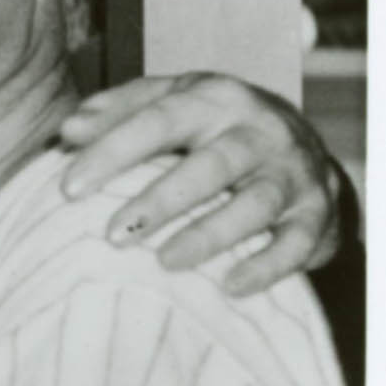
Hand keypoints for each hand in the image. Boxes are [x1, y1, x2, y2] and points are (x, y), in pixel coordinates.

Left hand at [56, 70, 346, 293]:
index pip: (159, 119)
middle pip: (212, 164)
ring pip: (255, 204)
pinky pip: (296, 243)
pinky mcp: (317, 214)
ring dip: (210, 235)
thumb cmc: (214, 128)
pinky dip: (267, 266)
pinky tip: (231, 287)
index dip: (112, 151)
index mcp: (215, 99)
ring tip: (166, 263)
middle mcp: (260, 131)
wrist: (304, 150)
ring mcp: (294, 173)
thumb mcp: (171, 102)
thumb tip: (69, 130)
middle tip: (113, 235)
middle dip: (161, 200)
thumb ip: (119, 111)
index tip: (68, 188)